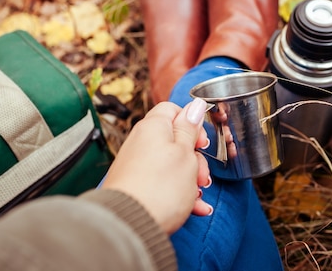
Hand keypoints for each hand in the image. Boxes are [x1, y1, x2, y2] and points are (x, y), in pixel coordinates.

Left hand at [102, 99, 212, 233]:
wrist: (130, 225)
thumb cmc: (160, 188)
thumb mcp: (185, 153)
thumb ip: (190, 128)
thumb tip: (196, 105)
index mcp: (153, 127)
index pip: (173, 110)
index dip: (191, 122)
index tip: (201, 141)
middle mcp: (142, 143)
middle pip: (175, 140)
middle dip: (194, 158)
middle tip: (201, 173)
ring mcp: (138, 166)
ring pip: (172, 165)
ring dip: (191, 179)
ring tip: (198, 195)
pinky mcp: (137, 187)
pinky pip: (164, 183)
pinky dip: (180, 193)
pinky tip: (195, 207)